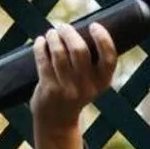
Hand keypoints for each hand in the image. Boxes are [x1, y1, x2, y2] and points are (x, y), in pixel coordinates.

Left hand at [30, 24, 117, 148]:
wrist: (57, 122)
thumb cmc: (75, 93)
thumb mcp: (91, 83)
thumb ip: (91, 62)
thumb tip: (80, 29)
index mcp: (102, 82)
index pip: (109, 58)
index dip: (103, 38)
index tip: (94, 26)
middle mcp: (87, 87)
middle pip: (80, 50)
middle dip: (69, 33)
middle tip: (63, 27)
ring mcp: (67, 89)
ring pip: (59, 53)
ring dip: (54, 38)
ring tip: (52, 33)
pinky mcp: (49, 89)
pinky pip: (43, 61)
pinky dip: (41, 47)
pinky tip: (40, 41)